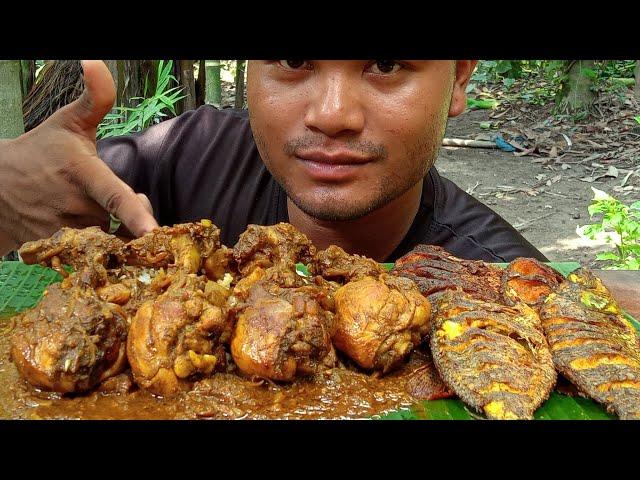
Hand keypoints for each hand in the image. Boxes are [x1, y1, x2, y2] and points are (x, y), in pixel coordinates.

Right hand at [0, 60, 158, 254]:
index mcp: (82, 172)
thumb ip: (94, 98)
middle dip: (133, 216)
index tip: (153, 230)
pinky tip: (86, 227)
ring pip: (107, 238)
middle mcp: (73, 205)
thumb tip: (95, 61)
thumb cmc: (41, 152)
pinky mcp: (57, 250)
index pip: (113, 195)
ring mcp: (63, 231)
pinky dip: (98, 246)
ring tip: (93, 210)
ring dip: (113, 230)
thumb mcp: (68, 123)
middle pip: (122, 221)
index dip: (134, 213)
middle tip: (122, 201)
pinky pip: (91, 253)